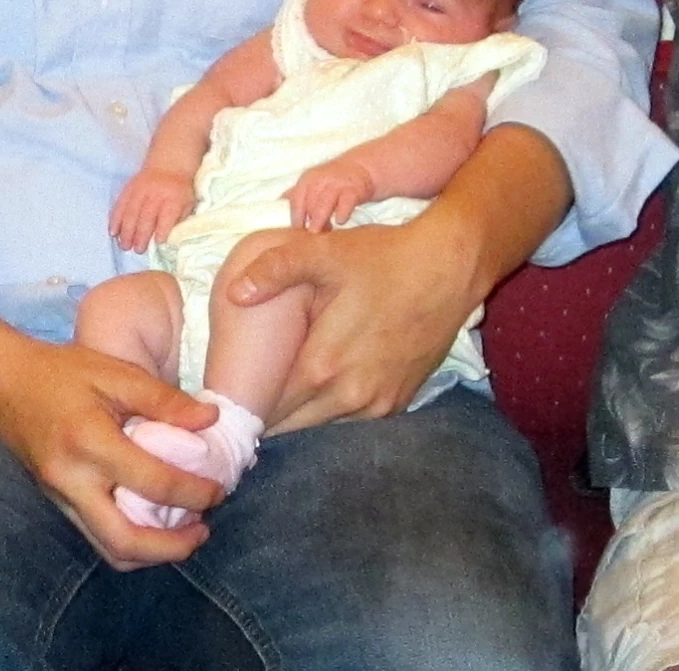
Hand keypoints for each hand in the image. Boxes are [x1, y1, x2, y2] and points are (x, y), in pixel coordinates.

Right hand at [0, 336, 221, 569]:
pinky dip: (129, 541)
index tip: (218, 488)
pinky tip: (152, 523)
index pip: (152, 483)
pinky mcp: (57, 503)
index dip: (192, 492)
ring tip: (183, 535)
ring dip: (150, 553)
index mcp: (90, 443)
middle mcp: (72, 480)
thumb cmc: (59, 372)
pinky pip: (96, 536)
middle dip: (171, 548)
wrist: (1, 383)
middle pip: (124, 541)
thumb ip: (164, 399)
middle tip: (203, 531)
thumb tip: (211, 420)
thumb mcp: (115, 373)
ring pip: (108, 549)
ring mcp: (60, 498)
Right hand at [111, 169, 195, 251]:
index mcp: (173, 198)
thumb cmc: (180, 190)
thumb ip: (180, 220)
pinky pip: (120, 204)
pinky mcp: (129, 189)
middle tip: (137, 250)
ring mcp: (140, 190)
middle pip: (147, 215)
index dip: (163, 228)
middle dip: (141, 234)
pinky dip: (115, 219)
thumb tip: (170, 240)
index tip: (158, 243)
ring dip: (126, 230)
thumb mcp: (188, 203)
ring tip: (124, 246)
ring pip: (131, 211)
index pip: (167, 214)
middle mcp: (156, 194)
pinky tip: (113, 232)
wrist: (169, 164)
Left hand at [225, 217, 477, 432]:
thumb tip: (234, 293)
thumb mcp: (325, 253)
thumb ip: (275, 271)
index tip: (227, 401)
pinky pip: (353, 418)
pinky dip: (333, 409)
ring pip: (323, 424)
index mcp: (324, 366)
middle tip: (246, 400)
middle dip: (268, 415)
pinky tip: (322, 389)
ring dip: (301, 414)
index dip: (246, 405)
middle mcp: (350, 396)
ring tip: (279, 395)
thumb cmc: (384, 258)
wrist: (450, 269)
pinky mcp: (399, 402)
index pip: (270, 407)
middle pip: (293, 424)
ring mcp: (378, 403)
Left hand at [286, 160, 374, 229]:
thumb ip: (296, 195)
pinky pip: (346, 202)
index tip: (296, 233)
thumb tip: (276, 208)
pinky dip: (342, 212)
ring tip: (321, 232)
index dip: (296, 217)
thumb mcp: (312, 184)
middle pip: (309, 203)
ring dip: (321, 218)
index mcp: (306, 181)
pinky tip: (340, 221)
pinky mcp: (353, 190)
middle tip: (310, 236)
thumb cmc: (331, 181)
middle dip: (308, 221)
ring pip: (324, 203)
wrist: (359, 169)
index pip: (296, 200)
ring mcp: (336, 184)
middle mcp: (320, 181)